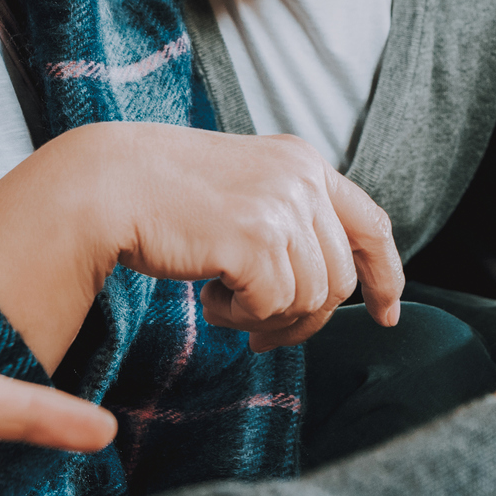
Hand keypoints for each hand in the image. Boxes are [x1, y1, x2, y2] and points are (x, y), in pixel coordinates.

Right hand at [0, 123, 403, 369]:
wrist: (107, 184)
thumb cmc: (164, 198)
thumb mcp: (242, 192)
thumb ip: (287, 221)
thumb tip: (324, 292)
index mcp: (303, 162)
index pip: (370, 223)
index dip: (387, 274)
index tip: (388, 313)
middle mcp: (302, 177)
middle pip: (338, 280)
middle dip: (304, 320)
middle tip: (259, 333)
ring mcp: (282, 205)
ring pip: (309, 300)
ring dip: (265, 317)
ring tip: (221, 299)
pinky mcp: (256, 237)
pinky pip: (273, 307)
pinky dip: (240, 318)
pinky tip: (209, 298)